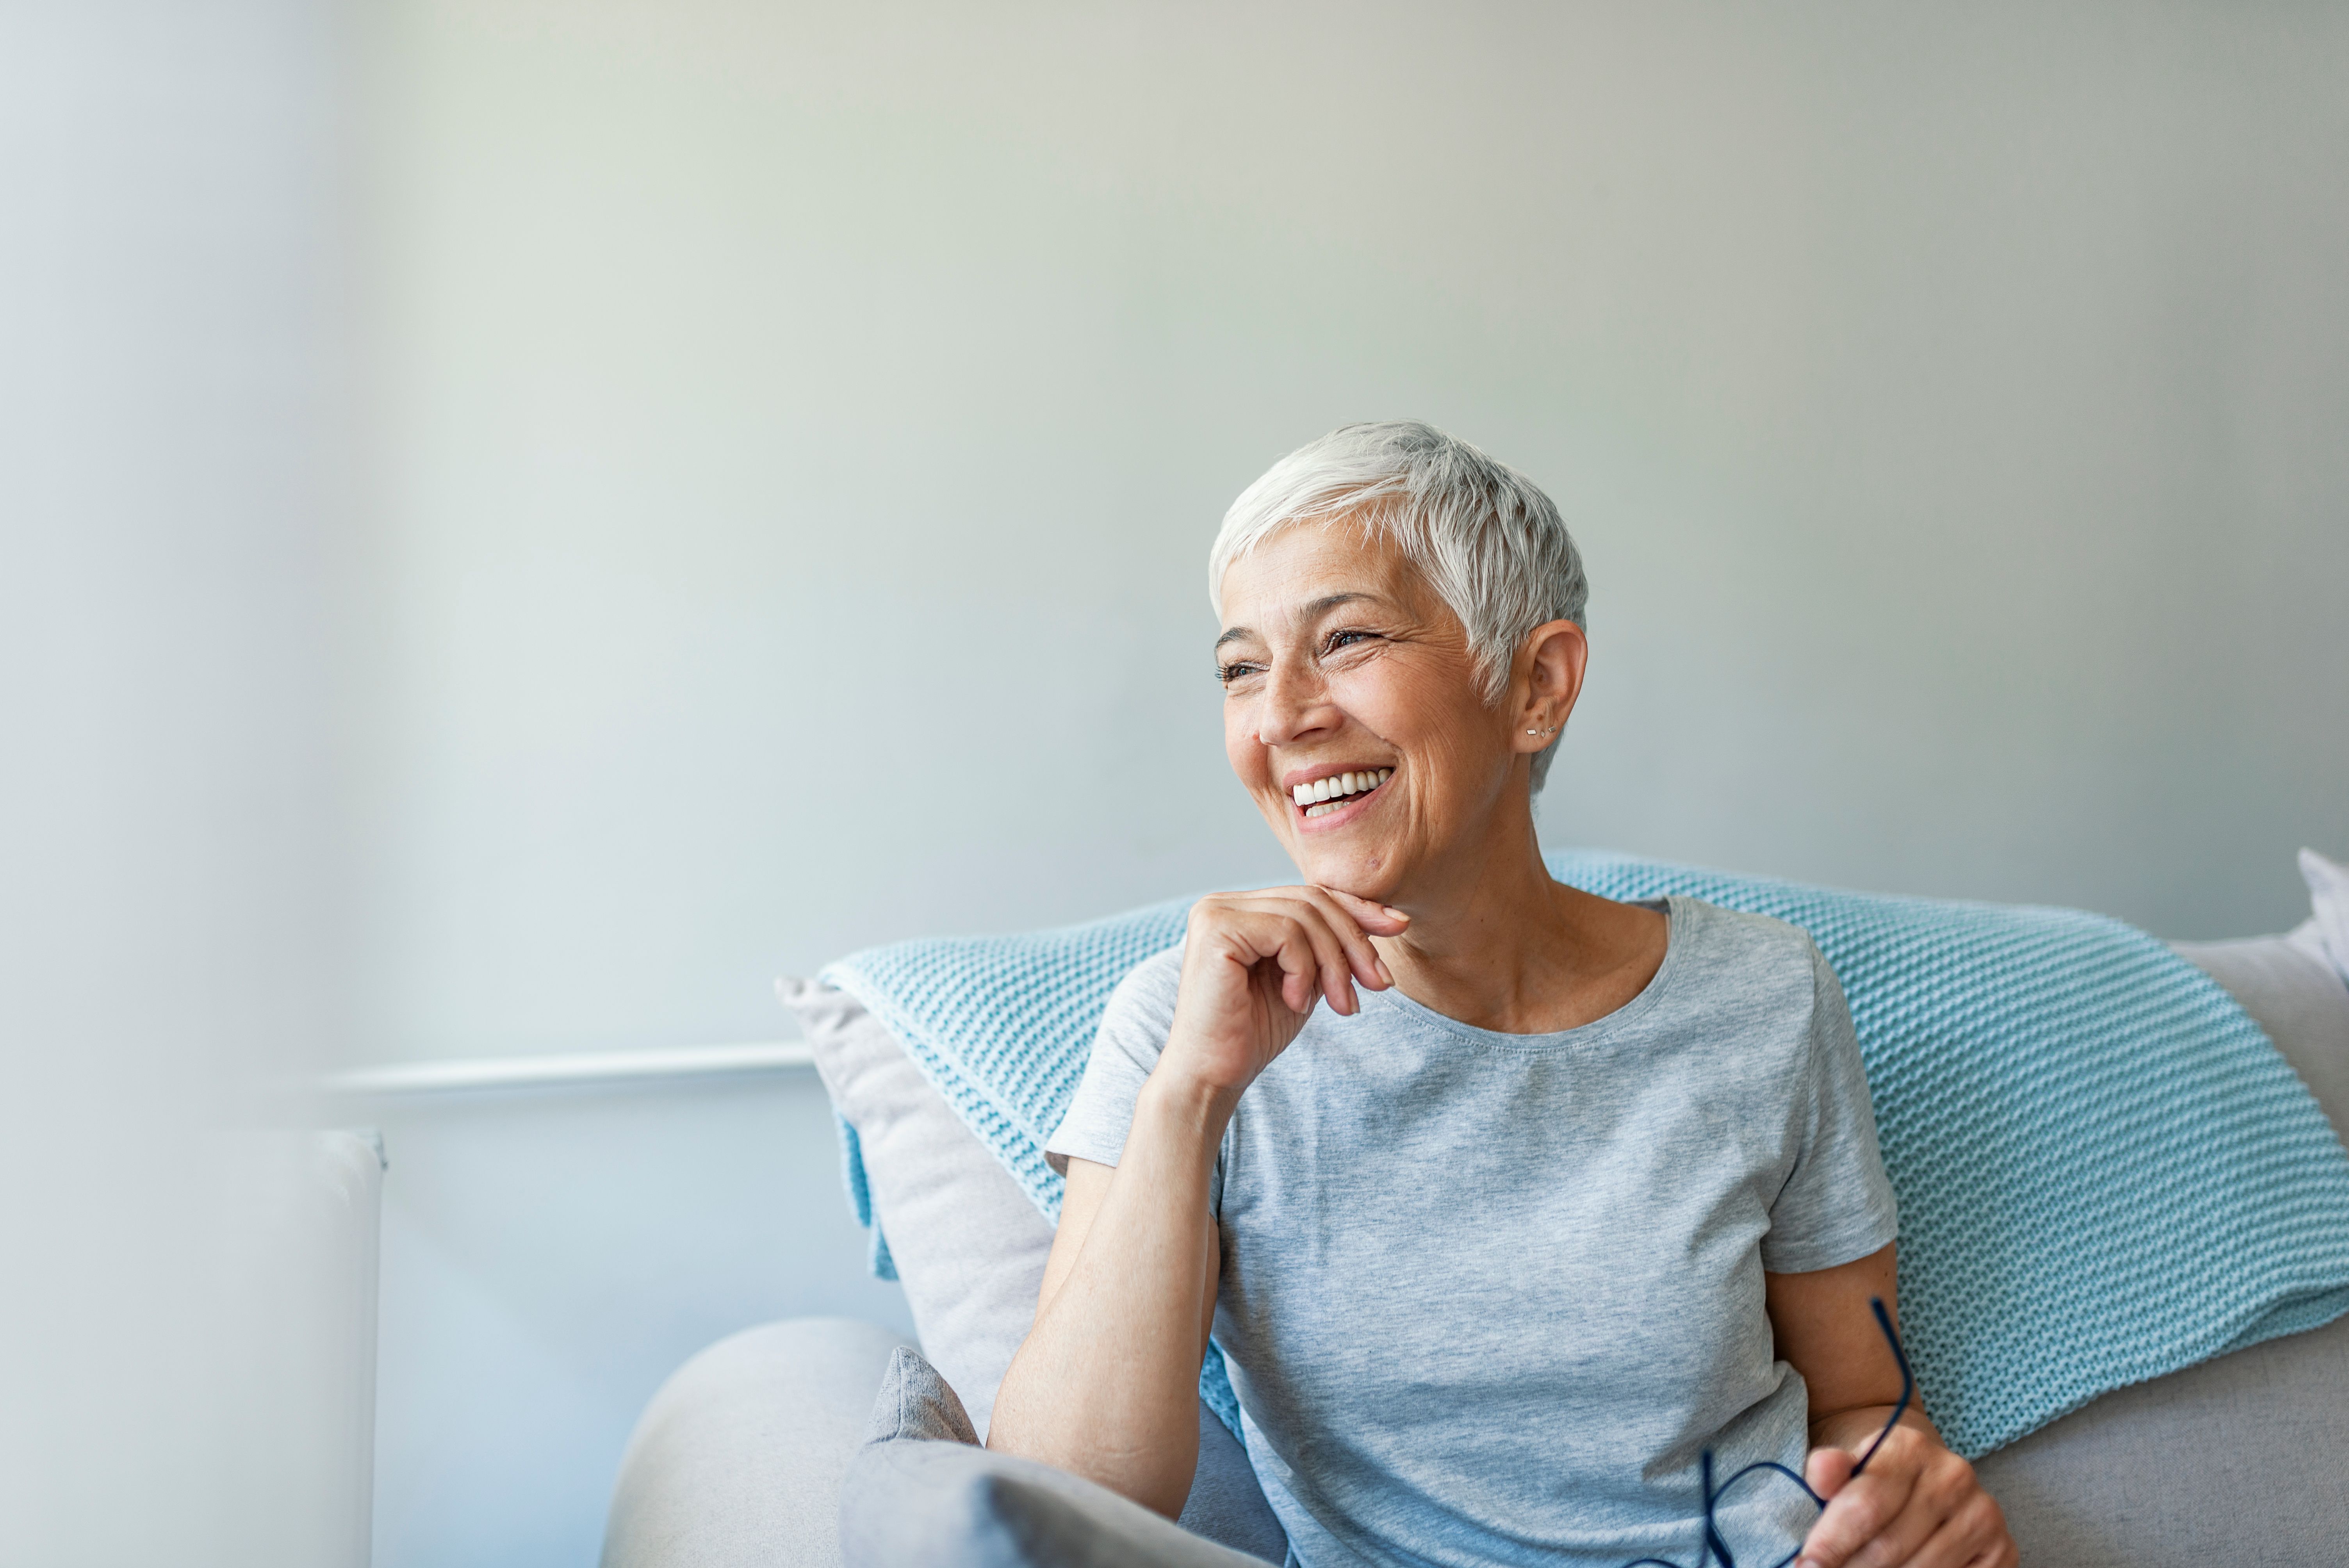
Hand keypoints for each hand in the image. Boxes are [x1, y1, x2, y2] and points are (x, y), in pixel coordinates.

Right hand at [1158, 886, 1408, 1103]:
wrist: (1213, 1076)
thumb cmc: (1254, 1033)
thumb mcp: (1307, 980)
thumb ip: (1330, 946)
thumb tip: (1388, 916)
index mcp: (1242, 910)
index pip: (1310, 894)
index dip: (1357, 908)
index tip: (1399, 926)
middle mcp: (1223, 903)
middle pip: (1313, 899)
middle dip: (1355, 942)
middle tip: (1379, 984)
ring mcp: (1216, 913)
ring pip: (1305, 916)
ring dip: (1335, 964)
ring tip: (1341, 1005)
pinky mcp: (1216, 929)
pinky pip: (1286, 932)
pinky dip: (1304, 969)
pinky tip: (1296, 1001)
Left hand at [1796, 1420, 2014, 1567]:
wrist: (1920, 1475)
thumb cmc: (1871, 1478)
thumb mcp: (1846, 1466)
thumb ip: (1828, 1470)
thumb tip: (1821, 1472)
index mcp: (1909, 1447)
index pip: (1865, 1506)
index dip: (1831, 1543)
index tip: (1807, 1565)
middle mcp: (1953, 1476)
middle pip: (1890, 1546)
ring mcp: (1982, 1513)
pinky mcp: (2002, 1548)